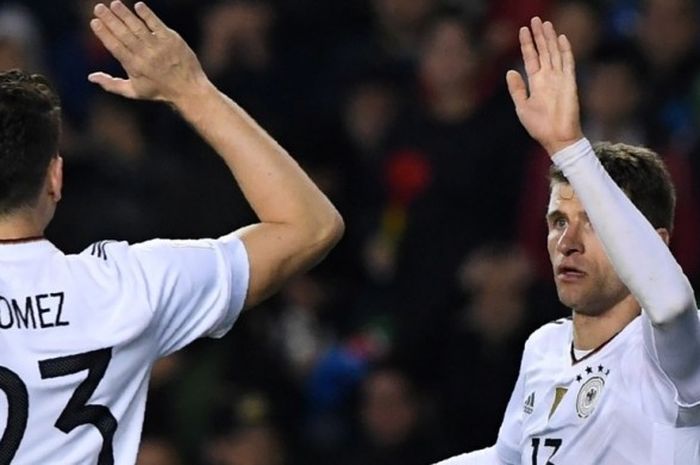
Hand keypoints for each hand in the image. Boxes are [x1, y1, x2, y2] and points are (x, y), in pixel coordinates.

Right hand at [88, 1, 209, 104]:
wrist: (188, 90)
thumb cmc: (159, 91)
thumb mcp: (134, 92)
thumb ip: (111, 84)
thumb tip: (90, 77)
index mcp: (134, 66)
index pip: (115, 46)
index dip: (103, 34)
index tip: (94, 22)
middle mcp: (144, 55)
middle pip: (123, 34)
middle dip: (110, 19)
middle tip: (98, 7)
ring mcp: (158, 46)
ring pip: (138, 27)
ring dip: (125, 14)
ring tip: (115, 4)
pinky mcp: (172, 40)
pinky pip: (157, 25)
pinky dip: (147, 15)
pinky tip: (138, 6)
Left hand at [506, 17, 582, 155]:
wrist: (556, 138)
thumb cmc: (539, 126)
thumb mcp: (522, 107)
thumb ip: (517, 89)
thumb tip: (510, 71)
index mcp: (536, 83)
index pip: (531, 58)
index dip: (527, 44)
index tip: (522, 30)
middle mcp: (548, 78)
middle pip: (544, 51)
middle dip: (539, 35)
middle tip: (535, 19)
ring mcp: (560, 78)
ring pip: (555, 53)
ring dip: (550, 38)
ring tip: (546, 23)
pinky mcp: (569, 82)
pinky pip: (568, 62)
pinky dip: (565, 50)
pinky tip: (561, 38)